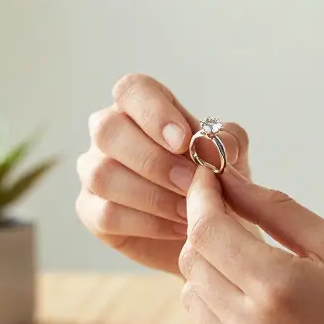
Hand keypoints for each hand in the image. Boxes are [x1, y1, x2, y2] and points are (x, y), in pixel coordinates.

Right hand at [76, 74, 250, 274]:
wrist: (209, 233)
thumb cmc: (213, 183)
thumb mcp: (232, 158)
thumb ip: (228, 142)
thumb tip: (217, 145)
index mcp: (141, 107)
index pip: (131, 90)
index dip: (153, 113)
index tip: (184, 141)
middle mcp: (111, 133)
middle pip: (108, 130)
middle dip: (154, 160)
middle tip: (191, 183)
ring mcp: (94, 170)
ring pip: (103, 175)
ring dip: (153, 196)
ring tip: (190, 212)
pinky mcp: (91, 210)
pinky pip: (106, 214)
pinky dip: (148, 223)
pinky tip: (177, 228)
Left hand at [178, 164, 323, 323]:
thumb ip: (277, 210)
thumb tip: (229, 180)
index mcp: (278, 288)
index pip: (207, 231)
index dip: (201, 198)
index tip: (207, 179)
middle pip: (193, 263)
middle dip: (207, 232)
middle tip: (237, 218)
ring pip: (194, 299)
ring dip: (213, 273)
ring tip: (257, 269)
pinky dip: (223, 311)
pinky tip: (265, 309)